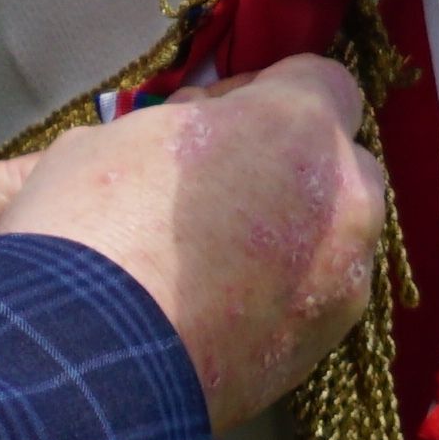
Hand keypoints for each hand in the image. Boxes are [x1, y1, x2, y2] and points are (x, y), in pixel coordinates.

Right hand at [2, 56, 387, 425]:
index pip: (320, 80)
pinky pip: (314, 298)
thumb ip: (185, 124)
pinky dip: (280, 297)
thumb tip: (196, 130)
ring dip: (291, 234)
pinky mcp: (323, 346)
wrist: (93, 359)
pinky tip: (217, 309)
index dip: (267, 92)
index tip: (221, 118)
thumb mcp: (120, 135)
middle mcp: (345, 199)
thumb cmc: (97, 227)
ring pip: (333, 236)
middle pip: (339, 160)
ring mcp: (343, 279)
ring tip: (216, 259)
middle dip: (292, 165)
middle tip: (221, 187)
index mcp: (300, 126)